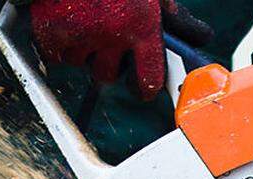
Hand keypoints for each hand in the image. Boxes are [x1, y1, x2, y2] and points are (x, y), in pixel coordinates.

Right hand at [29, 0, 211, 99]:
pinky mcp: (50, 32)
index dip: (144, 88)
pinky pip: (54, 55)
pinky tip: (65, 21)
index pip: (148, 79)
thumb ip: (176, 17)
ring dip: (82, 50)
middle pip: (108, 75)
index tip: (143, 88)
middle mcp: (113, 34)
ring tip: (85, 21)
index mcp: (142, 26)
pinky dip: (56, 44)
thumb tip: (203, 36)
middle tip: (106, 43)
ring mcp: (80, 35)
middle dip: (107, 65)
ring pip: (80, 63)